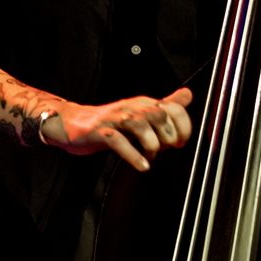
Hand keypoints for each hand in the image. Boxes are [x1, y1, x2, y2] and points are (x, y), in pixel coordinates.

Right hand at [41, 87, 193, 171]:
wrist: (73, 124)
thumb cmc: (109, 122)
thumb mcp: (140, 111)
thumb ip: (165, 104)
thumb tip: (188, 95)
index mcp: (143, 103)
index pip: (173, 108)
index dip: (183, 126)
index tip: (181, 141)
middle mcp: (130, 107)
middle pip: (159, 116)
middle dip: (168, 137)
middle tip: (165, 149)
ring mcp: (114, 119)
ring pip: (140, 126)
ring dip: (152, 145)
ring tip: (151, 156)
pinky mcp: (100, 132)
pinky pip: (119, 142)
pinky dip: (134, 156)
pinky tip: (141, 165)